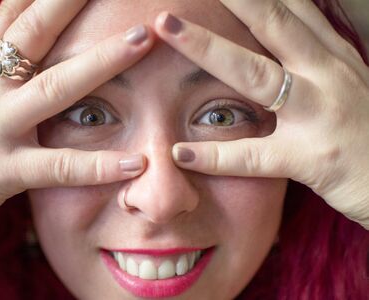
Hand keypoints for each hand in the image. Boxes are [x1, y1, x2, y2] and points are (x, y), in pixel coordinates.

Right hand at [0, 0, 153, 240]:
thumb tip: (22, 30)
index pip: (14, 13)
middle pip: (34, 34)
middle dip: (72, 2)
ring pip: (53, 88)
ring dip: (101, 61)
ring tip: (142, 40)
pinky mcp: (3, 171)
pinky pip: (57, 166)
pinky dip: (98, 165)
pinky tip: (136, 162)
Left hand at [154, 0, 368, 228]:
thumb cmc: (366, 134)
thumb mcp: (344, 83)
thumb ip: (312, 58)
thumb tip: (281, 32)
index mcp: (331, 57)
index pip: (291, 9)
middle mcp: (325, 74)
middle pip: (272, 23)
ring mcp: (318, 114)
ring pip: (255, 74)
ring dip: (207, 48)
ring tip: (167, 28)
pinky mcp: (310, 158)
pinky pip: (253, 156)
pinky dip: (214, 155)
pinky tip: (180, 152)